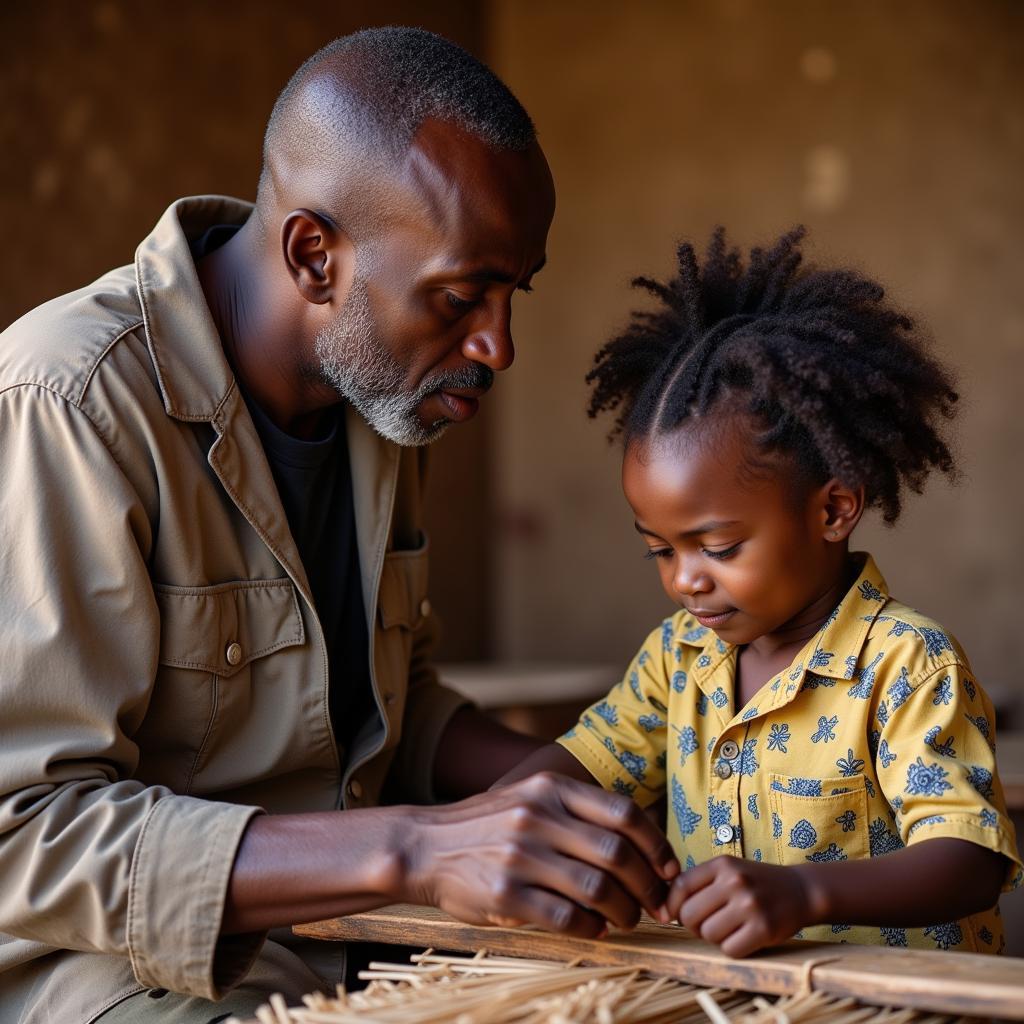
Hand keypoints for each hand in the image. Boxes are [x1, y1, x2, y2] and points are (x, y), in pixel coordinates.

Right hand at [402, 772, 679, 937]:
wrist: (424, 846)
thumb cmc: (487, 826)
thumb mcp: (529, 798)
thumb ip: (575, 811)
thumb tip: (637, 843)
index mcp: (550, 788)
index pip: (622, 812)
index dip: (656, 843)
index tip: (668, 868)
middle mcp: (538, 816)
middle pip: (617, 853)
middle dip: (647, 885)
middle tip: (656, 904)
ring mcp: (521, 855)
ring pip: (597, 888)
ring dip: (624, 912)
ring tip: (627, 920)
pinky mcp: (505, 893)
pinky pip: (567, 917)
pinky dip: (591, 929)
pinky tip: (595, 929)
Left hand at [665, 856, 814, 956]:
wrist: (801, 890)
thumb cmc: (755, 883)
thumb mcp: (728, 871)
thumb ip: (699, 883)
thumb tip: (663, 907)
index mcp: (722, 864)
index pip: (680, 886)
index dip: (671, 905)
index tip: (673, 915)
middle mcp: (735, 881)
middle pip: (689, 915)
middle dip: (693, 925)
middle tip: (707, 923)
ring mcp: (750, 905)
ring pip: (708, 934)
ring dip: (714, 937)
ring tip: (728, 928)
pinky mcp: (764, 929)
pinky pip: (730, 949)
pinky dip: (732, 948)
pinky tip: (743, 937)